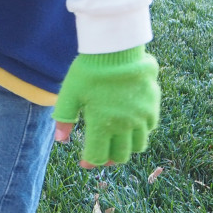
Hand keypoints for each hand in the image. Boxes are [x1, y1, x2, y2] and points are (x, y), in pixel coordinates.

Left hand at [53, 46, 159, 167]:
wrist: (116, 51)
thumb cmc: (89, 72)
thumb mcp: (69, 94)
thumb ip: (64, 119)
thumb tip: (60, 140)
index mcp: (101, 125)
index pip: (98, 156)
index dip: (89, 162)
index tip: (84, 162)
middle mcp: (123, 126)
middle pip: (119, 156)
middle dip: (108, 158)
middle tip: (100, 152)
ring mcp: (141, 118)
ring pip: (137, 146)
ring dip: (126, 148)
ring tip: (116, 142)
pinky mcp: (152, 107)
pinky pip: (149, 129)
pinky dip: (140, 132)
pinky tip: (129, 125)